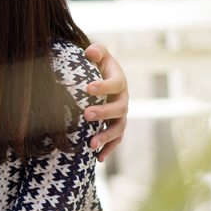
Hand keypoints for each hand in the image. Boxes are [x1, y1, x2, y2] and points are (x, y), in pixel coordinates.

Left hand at [83, 43, 127, 161]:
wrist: (103, 77)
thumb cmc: (98, 64)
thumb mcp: (98, 54)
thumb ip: (96, 51)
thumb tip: (90, 52)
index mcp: (119, 81)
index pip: (116, 83)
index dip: (104, 86)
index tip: (88, 88)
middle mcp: (123, 99)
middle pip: (119, 108)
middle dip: (103, 113)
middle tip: (86, 115)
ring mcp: (121, 114)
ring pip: (119, 127)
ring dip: (106, 136)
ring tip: (91, 144)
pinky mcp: (116, 125)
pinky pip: (116, 140)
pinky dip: (109, 149)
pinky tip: (98, 159)